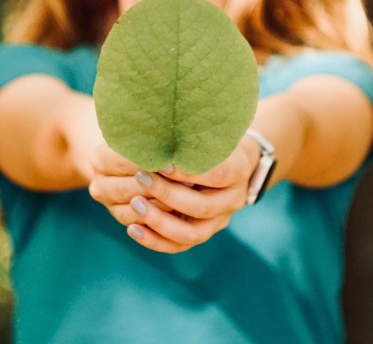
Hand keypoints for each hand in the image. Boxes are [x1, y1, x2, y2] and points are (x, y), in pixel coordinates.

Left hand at [88, 138, 259, 253]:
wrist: (232, 161)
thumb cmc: (212, 138)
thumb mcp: (208, 130)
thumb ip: (190, 134)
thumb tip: (157, 126)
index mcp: (238, 171)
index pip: (216, 175)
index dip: (187, 171)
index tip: (160, 163)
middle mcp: (233, 200)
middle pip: (201, 207)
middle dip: (167, 194)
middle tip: (140, 178)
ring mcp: (219, 220)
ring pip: (190, 234)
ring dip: (159, 221)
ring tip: (134, 204)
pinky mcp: (203, 233)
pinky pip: (179, 246)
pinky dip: (155, 240)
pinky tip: (133, 228)